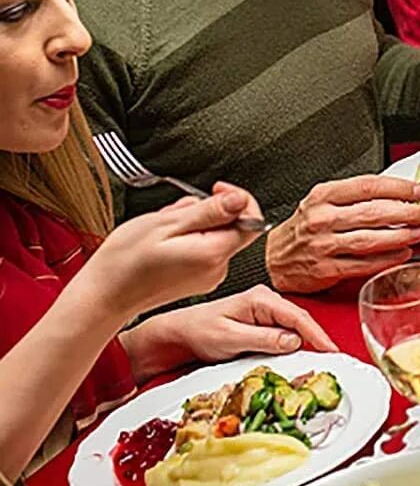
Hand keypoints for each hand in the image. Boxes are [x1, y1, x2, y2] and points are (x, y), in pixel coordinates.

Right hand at [82, 185, 263, 319]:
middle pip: (231, 226)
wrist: (102, 296)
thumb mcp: (167, 224)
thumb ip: (210, 210)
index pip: (251, 220)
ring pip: (213, 235)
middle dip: (206, 212)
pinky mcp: (195, 280)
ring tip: (162, 231)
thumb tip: (240, 199)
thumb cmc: (125, 262)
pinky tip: (162, 243)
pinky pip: (201, 249)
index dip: (237, 199)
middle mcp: (216, 269)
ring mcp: (206, 277)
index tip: (216, 190)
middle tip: (176, 215)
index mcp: (213, 254)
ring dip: (192, 224)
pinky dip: (185, 239)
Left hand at [121, 285, 337, 380]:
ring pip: (292, 329)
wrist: (175, 336)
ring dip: (305, 345)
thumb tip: (293, 341)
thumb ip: (263, 339)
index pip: (298, 317)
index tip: (331, 350)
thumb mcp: (230, 338)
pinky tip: (297, 358)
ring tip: (318, 361)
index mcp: (261, 299)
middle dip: (316, 340)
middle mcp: (265, 303)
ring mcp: (263, 314)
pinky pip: (282, 336)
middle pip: (299, 322)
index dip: (317, 335)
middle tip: (331, 360)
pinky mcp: (259, 326)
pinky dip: (291, 347)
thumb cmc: (197, 331)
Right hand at [265, 175, 419, 294]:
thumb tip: (398, 195)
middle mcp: (323, 218)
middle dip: (407, 212)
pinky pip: (362, 264)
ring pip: (370, 239)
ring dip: (400, 236)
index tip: (419, 191)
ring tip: (419, 233)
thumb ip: (355, 197)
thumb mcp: (322, 201)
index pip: (368, 186)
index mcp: (324, 196)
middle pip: (373, 212)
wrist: (272, 258)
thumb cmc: (304, 228)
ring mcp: (323, 245)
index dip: (399, 188)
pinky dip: (386, 260)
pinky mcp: (326, 269)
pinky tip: (402, 254)